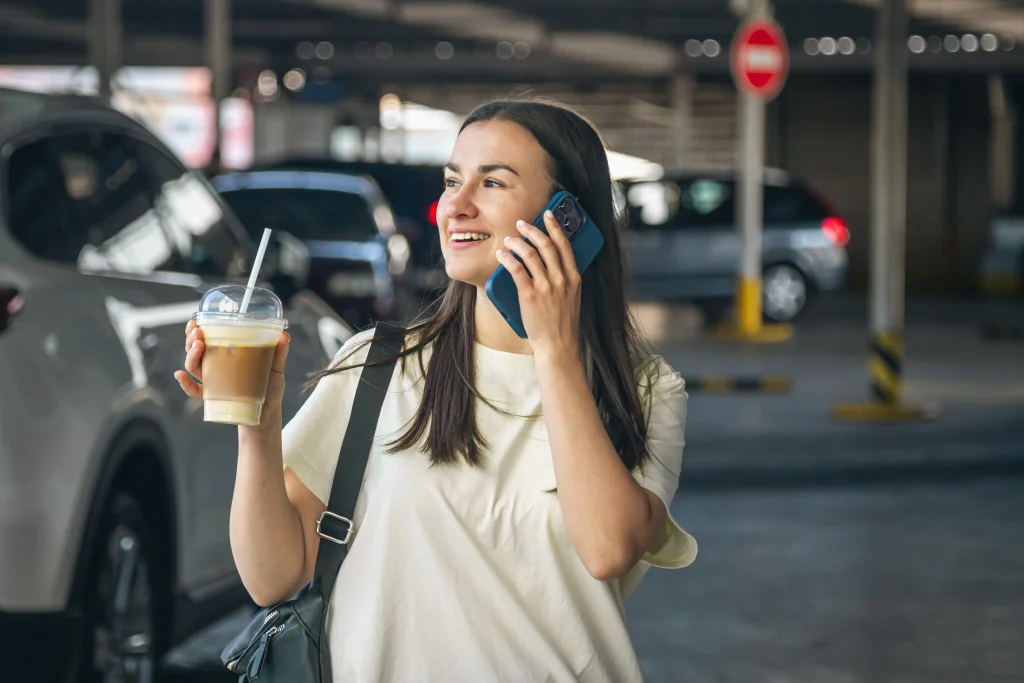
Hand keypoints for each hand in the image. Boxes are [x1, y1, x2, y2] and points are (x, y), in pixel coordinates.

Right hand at [174, 320, 290, 427]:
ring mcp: (213, 381)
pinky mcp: (213, 397)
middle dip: (192, 340)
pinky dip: (185, 384)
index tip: (197, 322)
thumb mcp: (275, 368)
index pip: (207, 339)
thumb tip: (285, 335)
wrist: (268, 412)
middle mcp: (216, 366)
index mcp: (227, 355)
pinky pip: (194, 391)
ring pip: (194, 366)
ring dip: (191, 355)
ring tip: (198, 346)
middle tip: (197, 333)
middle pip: (195, 350)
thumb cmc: (270, 387)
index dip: (197, 330)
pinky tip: (180, 375)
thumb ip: (279, 353)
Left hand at [496, 210, 581, 357]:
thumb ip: (566, 278)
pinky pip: (516, 269)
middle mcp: (561, 279)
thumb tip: (552, 261)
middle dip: (532, 229)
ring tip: (508, 240)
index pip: (565, 244)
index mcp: (574, 277)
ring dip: (516, 242)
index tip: (547, 215)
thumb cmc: (563, 323)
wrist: (558, 345)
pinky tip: (502, 255)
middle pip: (546, 244)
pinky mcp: (530, 295)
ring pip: (530, 253)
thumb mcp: (572, 297)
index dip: (555, 226)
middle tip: (521, 224)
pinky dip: (507, 258)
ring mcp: (546, 287)